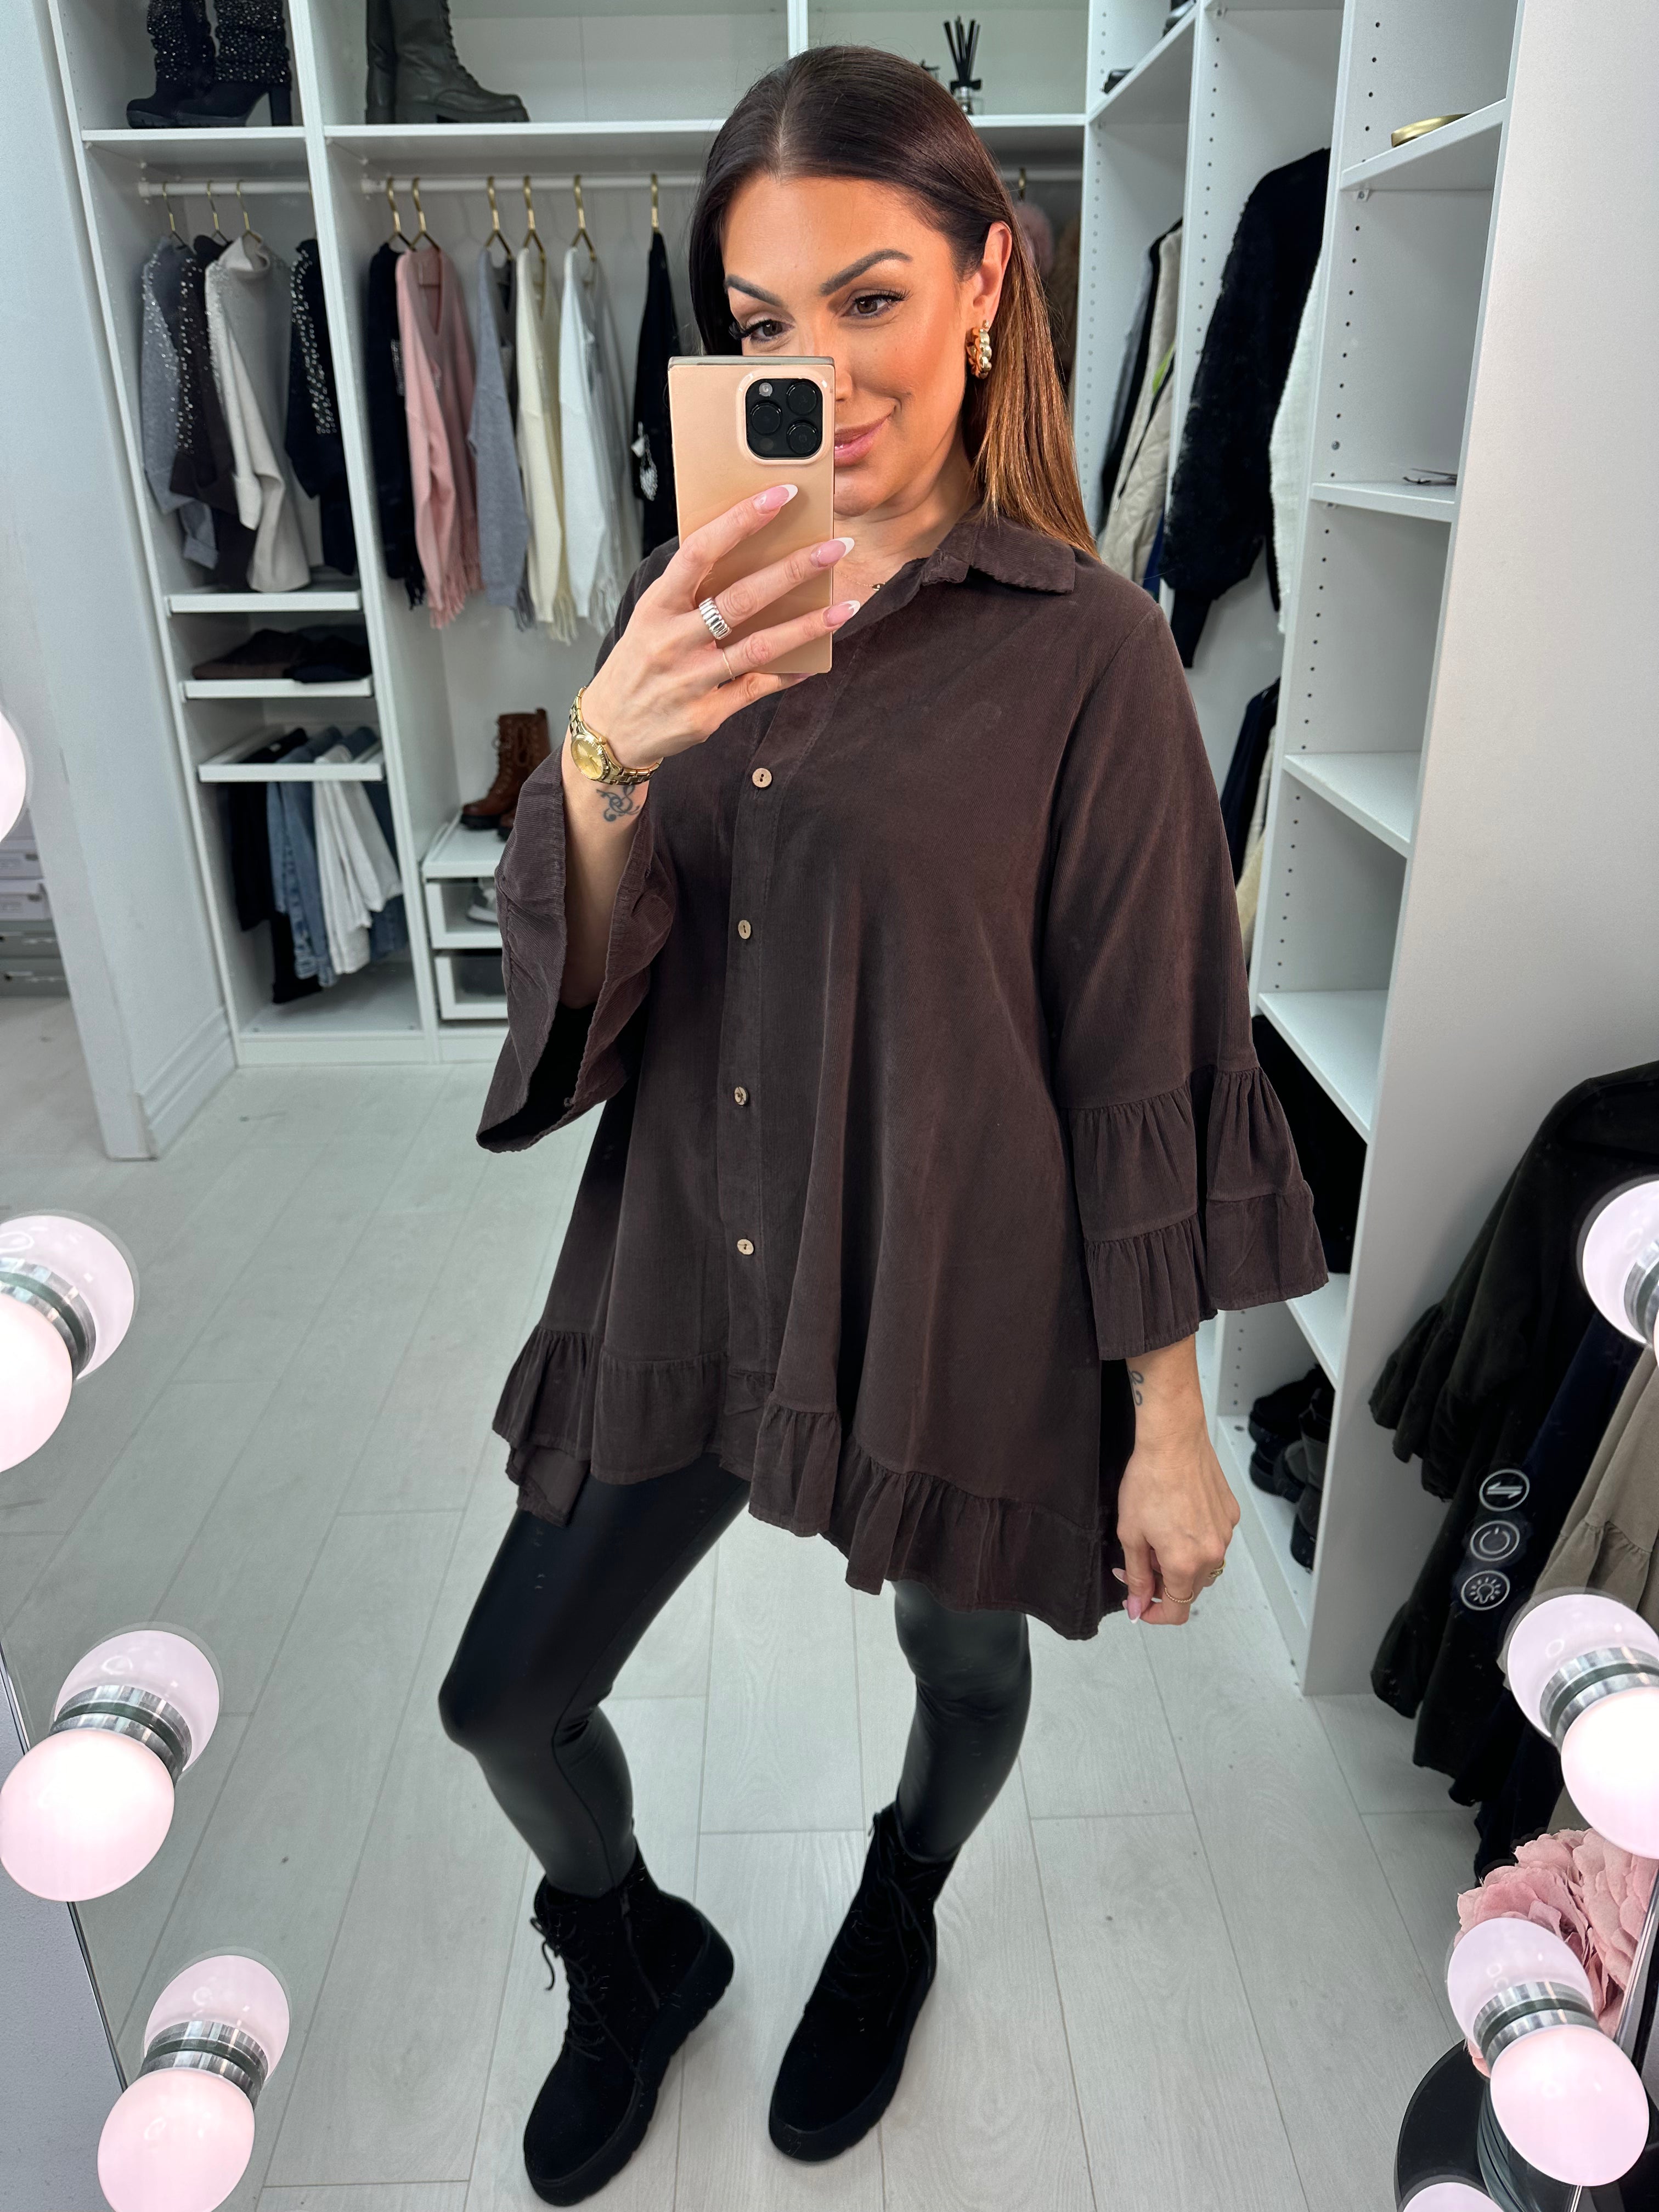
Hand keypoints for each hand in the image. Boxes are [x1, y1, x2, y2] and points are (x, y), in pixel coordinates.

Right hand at [580, 485, 857, 769]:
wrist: (612, 729)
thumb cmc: (639, 662)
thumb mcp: (651, 617)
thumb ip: (690, 589)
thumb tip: (746, 550)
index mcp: (658, 605)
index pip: (700, 551)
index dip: (740, 521)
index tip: (780, 496)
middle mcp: (673, 640)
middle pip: (741, 598)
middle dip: (793, 570)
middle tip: (836, 548)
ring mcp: (691, 679)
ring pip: (758, 647)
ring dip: (806, 626)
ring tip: (844, 608)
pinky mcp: (706, 714)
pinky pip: (756, 689)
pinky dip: (788, 674)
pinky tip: (815, 661)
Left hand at [1114, 1394, 1238, 1626]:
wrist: (1173, 1441)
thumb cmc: (1149, 1481)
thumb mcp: (1131, 1534)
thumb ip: (1136, 1576)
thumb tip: (1138, 1608)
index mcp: (1185, 1563)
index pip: (1177, 1610)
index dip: (1156, 1613)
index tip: (1141, 1605)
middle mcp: (1212, 1553)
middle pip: (1190, 1589)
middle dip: (1164, 1582)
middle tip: (1141, 1560)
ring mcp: (1225, 1533)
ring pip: (1204, 1565)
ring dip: (1181, 1561)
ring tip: (1160, 1533)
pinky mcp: (1230, 1515)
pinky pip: (1213, 1540)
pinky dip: (1195, 1539)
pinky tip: (1177, 1516)